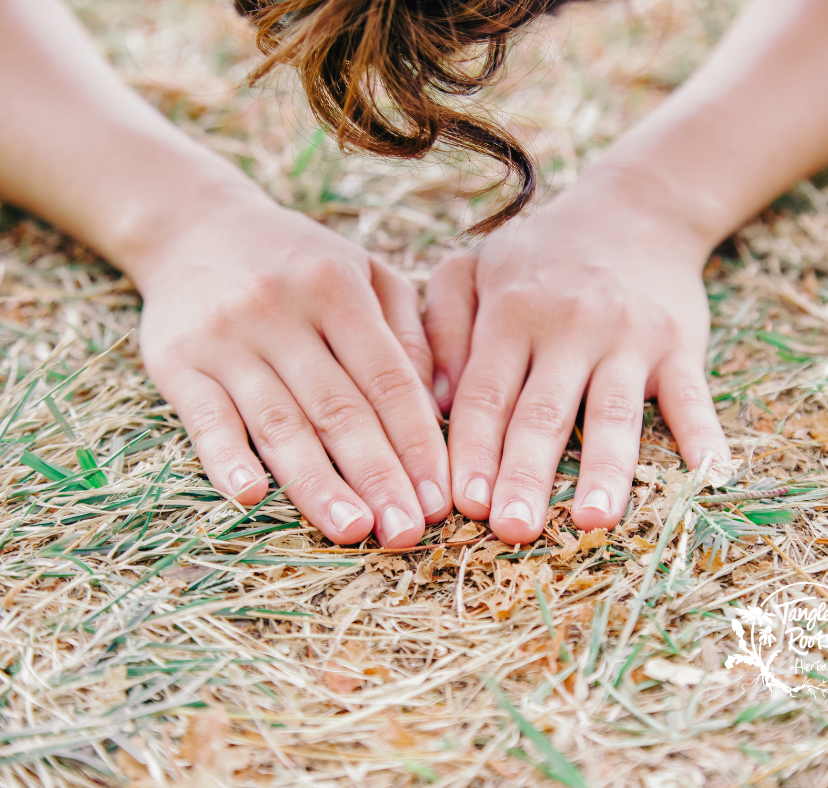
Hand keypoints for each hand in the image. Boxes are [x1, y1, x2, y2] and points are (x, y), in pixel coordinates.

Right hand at [135, 198, 450, 546]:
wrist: (195, 226)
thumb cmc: (300, 262)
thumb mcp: (365, 271)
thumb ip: (409, 330)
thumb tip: (440, 402)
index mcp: (338, 289)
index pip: (387, 379)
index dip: (416, 442)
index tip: (439, 497)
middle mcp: (283, 312)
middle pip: (338, 409)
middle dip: (377, 475)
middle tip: (406, 533)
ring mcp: (227, 338)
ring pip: (279, 422)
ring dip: (316, 482)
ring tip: (351, 530)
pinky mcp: (177, 361)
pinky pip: (204, 416)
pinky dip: (225, 456)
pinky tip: (249, 496)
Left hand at [424, 184, 730, 544]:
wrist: (633, 209)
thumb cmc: (540, 254)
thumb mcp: (475, 267)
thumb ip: (440, 325)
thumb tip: (429, 401)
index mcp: (512, 312)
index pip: (486, 393)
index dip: (472, 449)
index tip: (461, 502)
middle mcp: (570, 326)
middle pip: (544, 412)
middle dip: (526, 474)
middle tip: (510, 530)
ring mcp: (630, 337)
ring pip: (615, 413)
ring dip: (607, 470)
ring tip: (594, 521)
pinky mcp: (679, 344)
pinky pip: (692, 395)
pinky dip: (704, 434)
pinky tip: (709, 475)